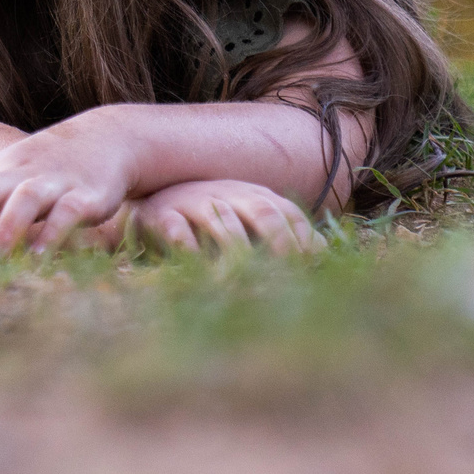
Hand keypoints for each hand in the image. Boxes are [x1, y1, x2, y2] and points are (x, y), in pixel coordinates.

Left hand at [0, 110, 145, 255]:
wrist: (107, 138)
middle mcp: (17, 173)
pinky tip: (40, 258)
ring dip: (4, 230)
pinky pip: (67, 214)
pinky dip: (53, 235)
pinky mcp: (86, 195)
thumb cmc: (44, 170)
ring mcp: (51, 182)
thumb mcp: (7, 182)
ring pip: (23, 201)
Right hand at [130, 179, 320, 254]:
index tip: (312, 264)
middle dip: (279, 240)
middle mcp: (226, 194)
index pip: (286, 210)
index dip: (301, 236)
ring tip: (250, 280)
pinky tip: (201, 269)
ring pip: (222, 222)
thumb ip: (283, 233)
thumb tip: (323, 252)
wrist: (149, 203)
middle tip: (287, 272)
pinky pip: (177, 229)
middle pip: (261, 211)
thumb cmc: (208, 218)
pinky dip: (190, 248)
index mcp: (251, 195)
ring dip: (238, 251)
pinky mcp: (160, 215)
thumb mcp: (247, 221)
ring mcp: (193, 202)